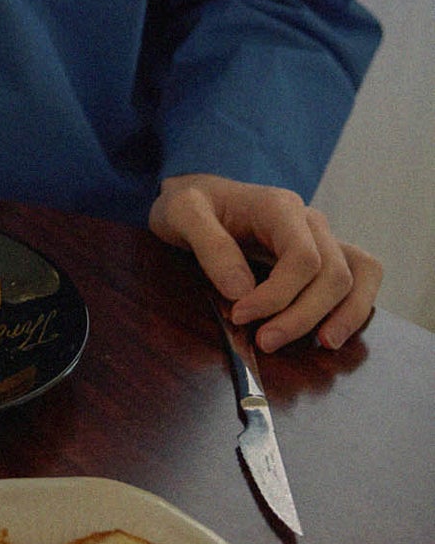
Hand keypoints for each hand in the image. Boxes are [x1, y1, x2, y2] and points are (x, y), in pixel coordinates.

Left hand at [150, 173, 380, 352]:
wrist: (198, 198)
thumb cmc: (190, 203)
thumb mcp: (182, 213)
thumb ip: (210, 246)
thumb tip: (242, 291)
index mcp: (279, 207)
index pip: (302, 257)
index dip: (278, 295)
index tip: (240, 316)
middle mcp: (310, 222)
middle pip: (332, 274)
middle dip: (302, 315)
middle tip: (264, 343)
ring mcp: (321, 239)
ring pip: (356, 276)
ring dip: (343, 315)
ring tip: (323, 345)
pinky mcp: (322, 258)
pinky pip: (360, 277)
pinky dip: (356, 306)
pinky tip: (333, 333)